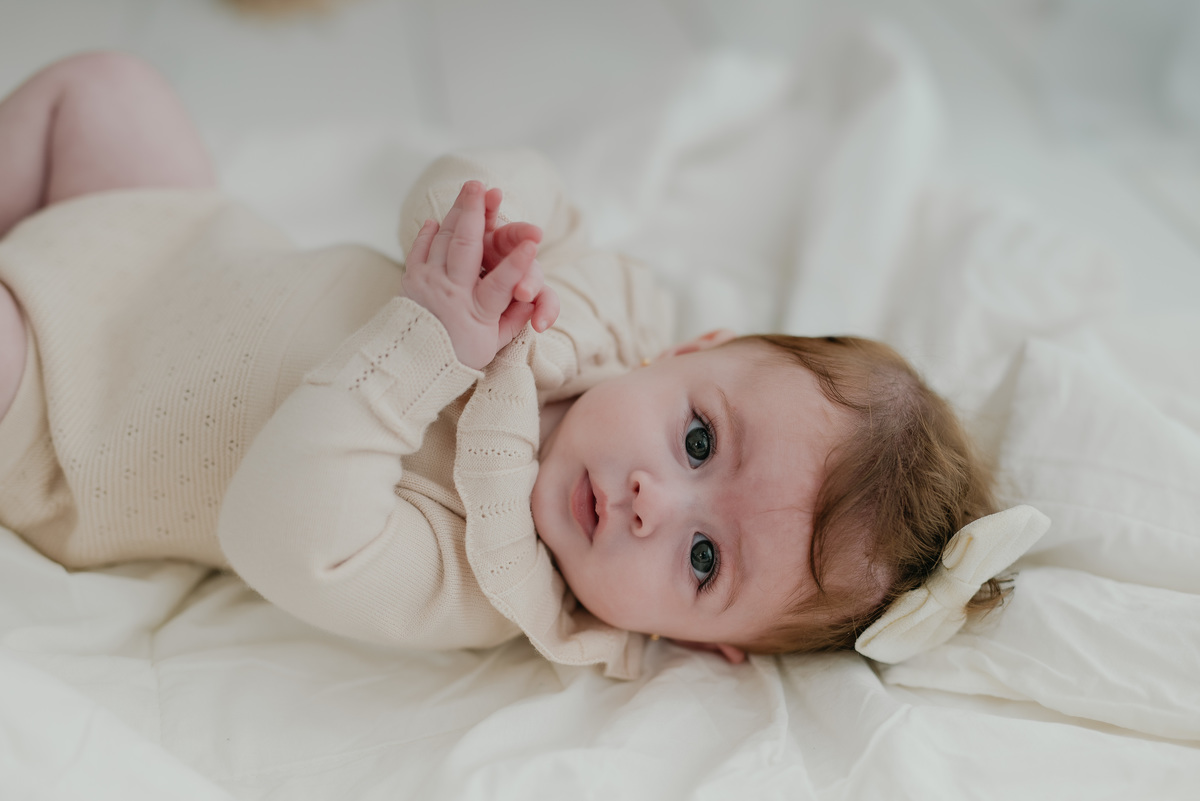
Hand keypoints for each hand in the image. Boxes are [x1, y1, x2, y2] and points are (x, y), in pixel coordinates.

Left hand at [402, 181, 559, 369]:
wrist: (413, 365)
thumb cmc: (462, 353)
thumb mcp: (494, 343)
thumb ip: (515, 316)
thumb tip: (531, 294)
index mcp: (478, 312)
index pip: (501, 285)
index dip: (518, 264)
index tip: (532, 243)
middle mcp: (452, 293)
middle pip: (466, 247)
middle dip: (476, 213)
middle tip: (485, 188)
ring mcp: (429, 282)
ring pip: (445, 239)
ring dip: (458, 211)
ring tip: (470, 189)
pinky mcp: (412, 279)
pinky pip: (422, 248)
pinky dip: (430, 233)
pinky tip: (438, 220)